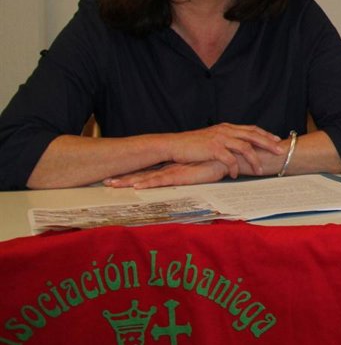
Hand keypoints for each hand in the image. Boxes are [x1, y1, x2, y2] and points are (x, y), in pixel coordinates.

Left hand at [105, 160, 230, 188]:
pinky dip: (149, 184)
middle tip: (105, 182)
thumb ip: (192, 172)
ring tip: (112, 185)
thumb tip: (185, 176)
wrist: (231, 158)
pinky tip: (137, 187)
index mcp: (172, 167)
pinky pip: (162, 181)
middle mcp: (170, 168)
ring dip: (130, 181)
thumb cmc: (218, 163)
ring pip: (148, 177)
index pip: (149, 171)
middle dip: (123, 178)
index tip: (115, 179)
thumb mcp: (201, 170)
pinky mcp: (182, 175)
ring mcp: (174, 171)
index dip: (132, 174)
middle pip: (142, 173)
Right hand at [163, 123, 285, 176]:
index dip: (265, 134)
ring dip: (254, 160)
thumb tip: (237, 147)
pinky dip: (234, 168)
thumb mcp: (212, 138)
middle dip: (268, 144)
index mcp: (226, 127)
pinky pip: (230, 159)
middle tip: (280, 151)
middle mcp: (225, 130)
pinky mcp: (213, 149)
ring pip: (244, 148)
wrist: (173, 145)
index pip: (251, 129)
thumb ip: (226, 140)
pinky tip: (235, 175)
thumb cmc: (192, 145)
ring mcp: (219, 139)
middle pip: (253, 136)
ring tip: (260, 170)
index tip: (277, 140)